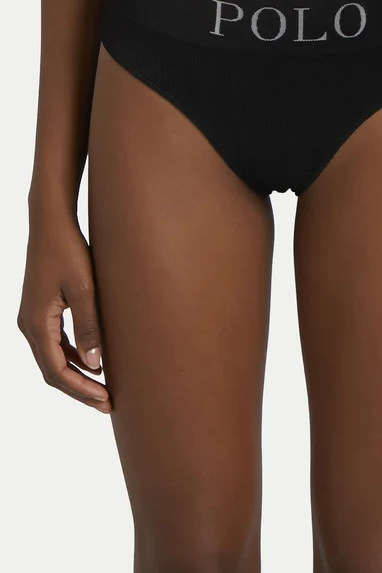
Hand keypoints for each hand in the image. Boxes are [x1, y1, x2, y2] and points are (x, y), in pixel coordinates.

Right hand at [18, 214, 110, 412]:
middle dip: (79, 390)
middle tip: (107, 403)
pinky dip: (72, 358)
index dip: (81, 390)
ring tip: (103, 389)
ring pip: (52, 359)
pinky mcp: (40, 310)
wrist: (51, 223)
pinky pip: (54, 343)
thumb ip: (89, 327)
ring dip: (76, 375)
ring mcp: (32, 318)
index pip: (57, 371)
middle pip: (52, 370)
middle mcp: (29, 325)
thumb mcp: (84, 289)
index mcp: (37, 324)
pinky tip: (93, 362)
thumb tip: (96, 366)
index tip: (105, 400)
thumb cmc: (69, 251)